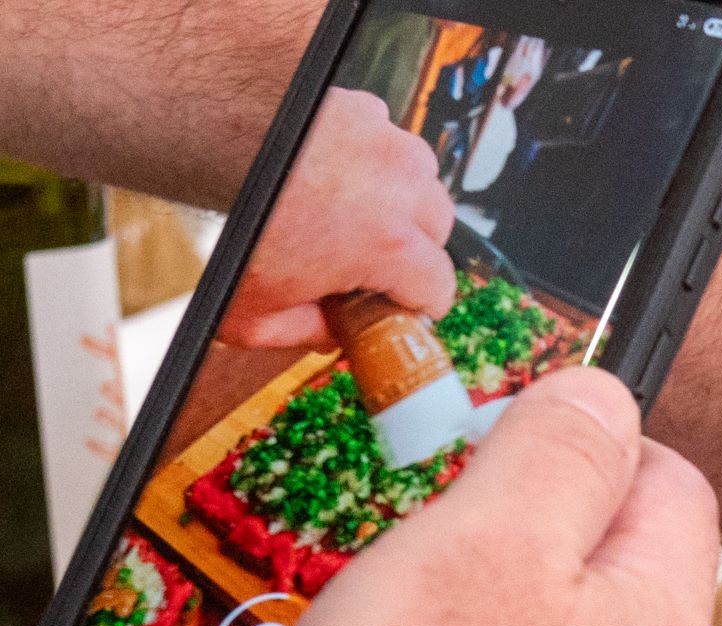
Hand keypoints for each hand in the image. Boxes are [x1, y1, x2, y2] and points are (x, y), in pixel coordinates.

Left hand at [220, 89, 457, 350]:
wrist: (197, 135)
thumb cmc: (226, 219)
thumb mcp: (252, 312)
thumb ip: (305, 334)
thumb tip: (333, 335)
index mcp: (390, 245)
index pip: (439, 287)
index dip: (415, 303)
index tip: (393, 303)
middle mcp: (401, 188)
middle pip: (437, 231)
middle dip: (411, 249)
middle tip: (365, 258)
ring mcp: (386, 143)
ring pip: (421, 183)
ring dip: (399, 201)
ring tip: (353, 211)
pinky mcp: (364, 109)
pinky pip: (388, 142)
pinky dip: (371, 158)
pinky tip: (334, 172)